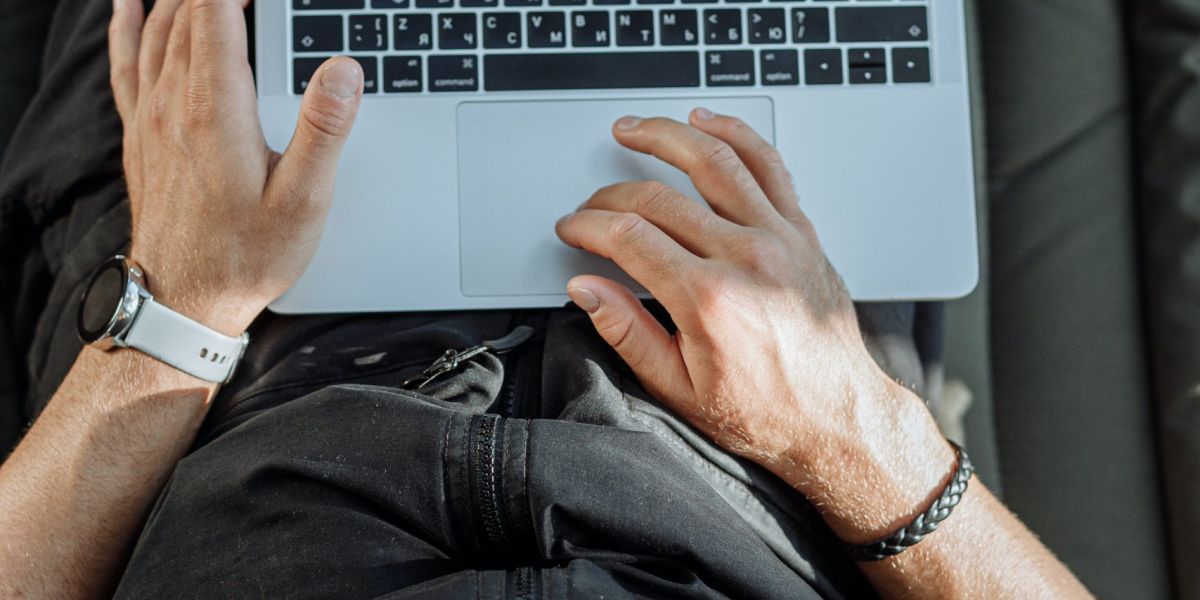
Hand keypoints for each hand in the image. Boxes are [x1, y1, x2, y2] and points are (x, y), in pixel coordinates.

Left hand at [109, 0, 363, 335]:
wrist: (183, 302)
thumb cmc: (246, 257)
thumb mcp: (303, 201)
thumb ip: (324, 129)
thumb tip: (343, 68)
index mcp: (217, 112)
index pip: (217, 17)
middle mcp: (176, 105)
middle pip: (186, 15)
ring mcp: (152, 118)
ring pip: (157, 31)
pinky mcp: (142, 136)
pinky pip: (127, 62)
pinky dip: (129, 26)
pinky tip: (129, 7)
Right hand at [556, 109, 953, 539]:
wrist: (836, 418)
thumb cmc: (765, 412)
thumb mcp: (678, 387)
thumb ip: (626, 331)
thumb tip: (586, 288)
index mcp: (708, 299)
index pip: (628, 236)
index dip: (588, 226)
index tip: (573, 229)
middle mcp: (746, 257)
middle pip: (659, 198)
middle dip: (611, 194)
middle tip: (590, 206)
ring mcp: (779, 237)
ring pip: (715, 160)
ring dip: (666, 135)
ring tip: (634, 128)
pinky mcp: (801, 232)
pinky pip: (768, 165)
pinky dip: (737, 134)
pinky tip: (708, 121)